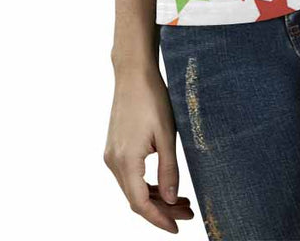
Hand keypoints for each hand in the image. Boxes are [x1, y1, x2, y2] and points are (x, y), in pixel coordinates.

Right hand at [103, 65, 194, 232]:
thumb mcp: (167, 135)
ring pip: (133, 188)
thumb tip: (173, 200)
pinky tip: (165, 184)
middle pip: (136, 198)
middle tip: (188, 212)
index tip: (176, 227)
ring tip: (182, 201)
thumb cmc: (152, 99)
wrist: (133, 74)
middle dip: (162, 210)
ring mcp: (112, 155)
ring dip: (156, 197)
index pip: (140, 203)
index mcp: (126, 161)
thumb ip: (169, 170)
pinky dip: (147, 184)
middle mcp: (114, 162)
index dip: (158, 219)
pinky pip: (130, 176)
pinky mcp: (115, 148)